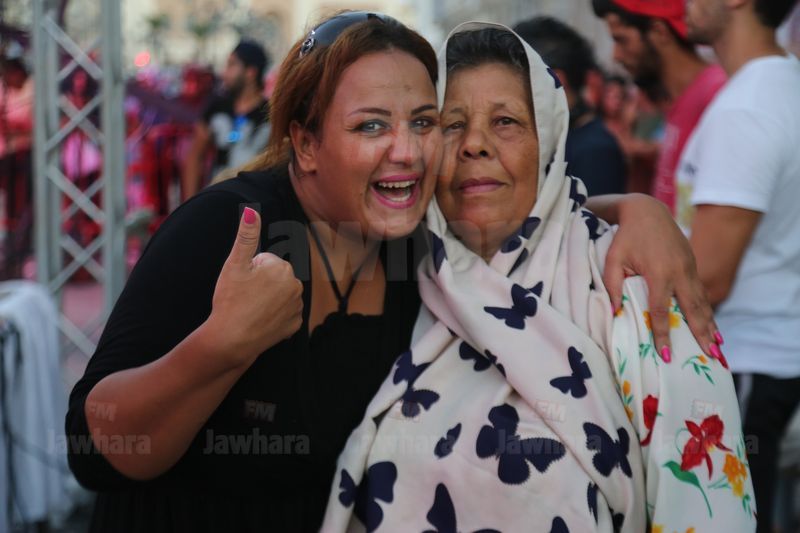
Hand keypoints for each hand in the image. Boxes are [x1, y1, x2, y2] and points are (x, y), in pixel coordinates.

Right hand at [206, 207, 302, 366]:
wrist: (232, 339)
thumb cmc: (230, 300)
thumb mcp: (235, 264)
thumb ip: (246, 235)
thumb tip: (251, 210)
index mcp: (282, 267)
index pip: (264, 260)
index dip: (249, 271)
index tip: (242, 283)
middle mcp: (296, 285)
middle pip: (274, 277)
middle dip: (260, 283)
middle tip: (245, 296)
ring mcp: (297, 307)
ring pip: (279, 295)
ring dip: (267, 299)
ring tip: (251, 309)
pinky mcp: (295, 325)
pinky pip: (284, 314)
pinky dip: (273, 316)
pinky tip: (260, 321)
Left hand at [602, 194, 719, 360]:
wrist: (646, 211)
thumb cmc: (625, 236)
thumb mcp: (612, 259)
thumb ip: (613, 285)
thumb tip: (616, 312)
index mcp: (659, 272)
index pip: (661, 310)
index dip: (662, 333)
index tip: (666, 354)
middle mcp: (679, 272)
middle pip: (692, 309)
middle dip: (701, 334)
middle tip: (710, 357)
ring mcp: (689, 268)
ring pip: (702, 302)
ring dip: (710, 325)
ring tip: (717, 348)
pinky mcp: (692, 265)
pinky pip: (701, 293)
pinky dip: (708, 311)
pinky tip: (712, 326)